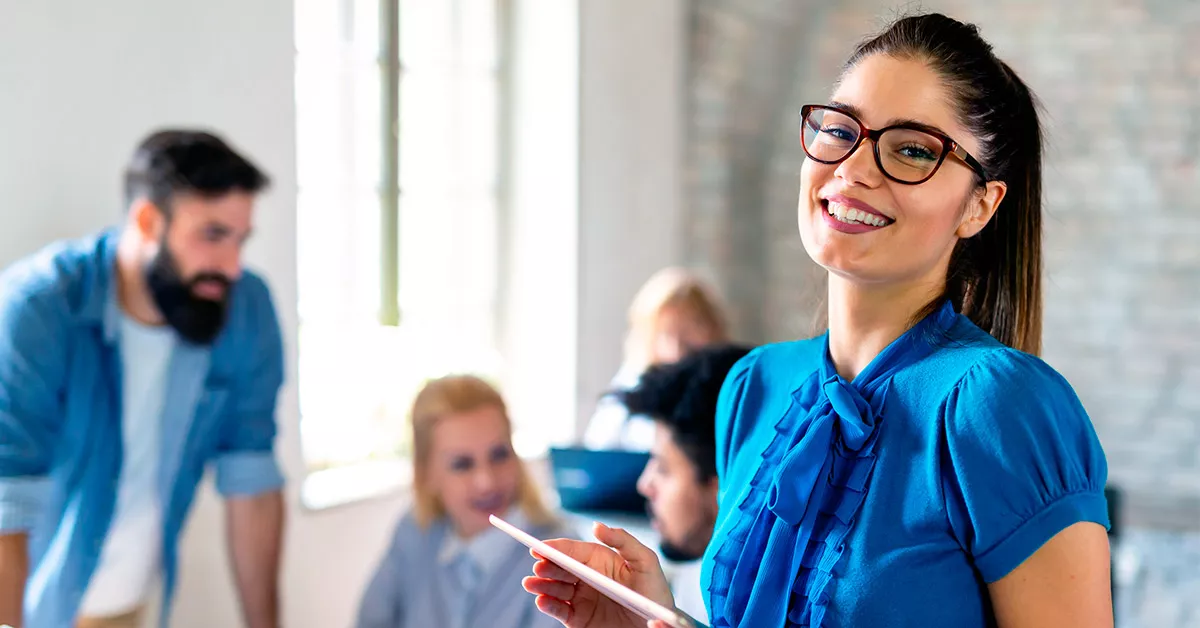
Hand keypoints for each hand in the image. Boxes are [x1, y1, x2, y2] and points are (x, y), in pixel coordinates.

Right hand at [522, 522, 676, 627]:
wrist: (660, 624)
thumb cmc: (654, 591)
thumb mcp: (646, 561)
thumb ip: (623, 540)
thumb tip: (596, 525)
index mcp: (600, 560)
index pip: (573, 551)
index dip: (556, 547)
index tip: (540, 546)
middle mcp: (587, 577)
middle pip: (560, 568)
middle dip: (546, 565)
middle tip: (537, 566)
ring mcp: (581, 598)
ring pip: (555, 588)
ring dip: (541, 584)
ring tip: (531, 583)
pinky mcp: (579, 618)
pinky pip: (559, 611)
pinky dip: (548, 605)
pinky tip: (541, 600)